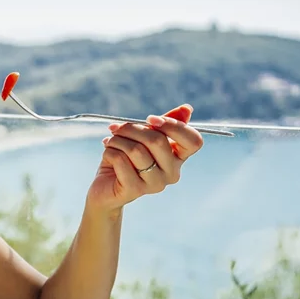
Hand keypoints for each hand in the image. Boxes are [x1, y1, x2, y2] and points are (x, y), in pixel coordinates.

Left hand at [85, 104, 203, 214]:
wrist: (106, 188)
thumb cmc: (126, 159)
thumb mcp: (144, 138)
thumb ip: (164, 124)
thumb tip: (187, 108)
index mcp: (178, 158)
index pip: (193, 141)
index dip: (173, 125)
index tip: (151, 119)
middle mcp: (171, 173)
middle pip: (158, 140)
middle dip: (132, 128)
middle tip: (117, 128)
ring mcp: (155, 184)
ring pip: (136, 150)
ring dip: (117, 140)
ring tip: (110, 141)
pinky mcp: (135, 190)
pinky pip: (120, 160)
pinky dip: (110, 151)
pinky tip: (108, 153)